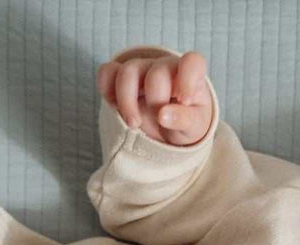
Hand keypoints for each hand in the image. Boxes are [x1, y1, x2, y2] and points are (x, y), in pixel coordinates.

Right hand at [96, 49, 212, 146]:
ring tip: (134, 124)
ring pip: (127, 72)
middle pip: (155, 74)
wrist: (168, 126)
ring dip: (127, 101)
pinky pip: (107, 72)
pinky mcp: (120, 76)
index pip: (192, 62)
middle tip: (159, 121)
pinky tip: (114, 107)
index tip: (184, 101)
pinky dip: (106, 88)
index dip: (188, 79)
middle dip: (156, 102)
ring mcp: (141, 68)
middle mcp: (165, 66)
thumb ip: (184, 120)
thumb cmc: (186, 121)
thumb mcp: (194, 126)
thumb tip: (163, 115)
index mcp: (191, 75)